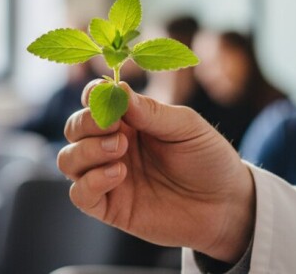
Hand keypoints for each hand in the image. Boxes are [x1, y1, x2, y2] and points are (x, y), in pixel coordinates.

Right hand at [57, 81, 255, 262]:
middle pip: (73, 128)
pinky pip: (79, 194)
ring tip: (120, 149)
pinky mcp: (110, 207)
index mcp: (129, 121)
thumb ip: (150, 111)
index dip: (92, 95)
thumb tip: (118, 88)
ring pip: (68, 160)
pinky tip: (118, 174)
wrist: (227, 205)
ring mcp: (108, 177)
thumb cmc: (208, 159)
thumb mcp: (186, 126)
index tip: (102, 93)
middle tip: (115, 128)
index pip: (93, 101)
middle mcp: (112, 146)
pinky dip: (90, 181)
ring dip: (87, 150)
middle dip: (87, 123)